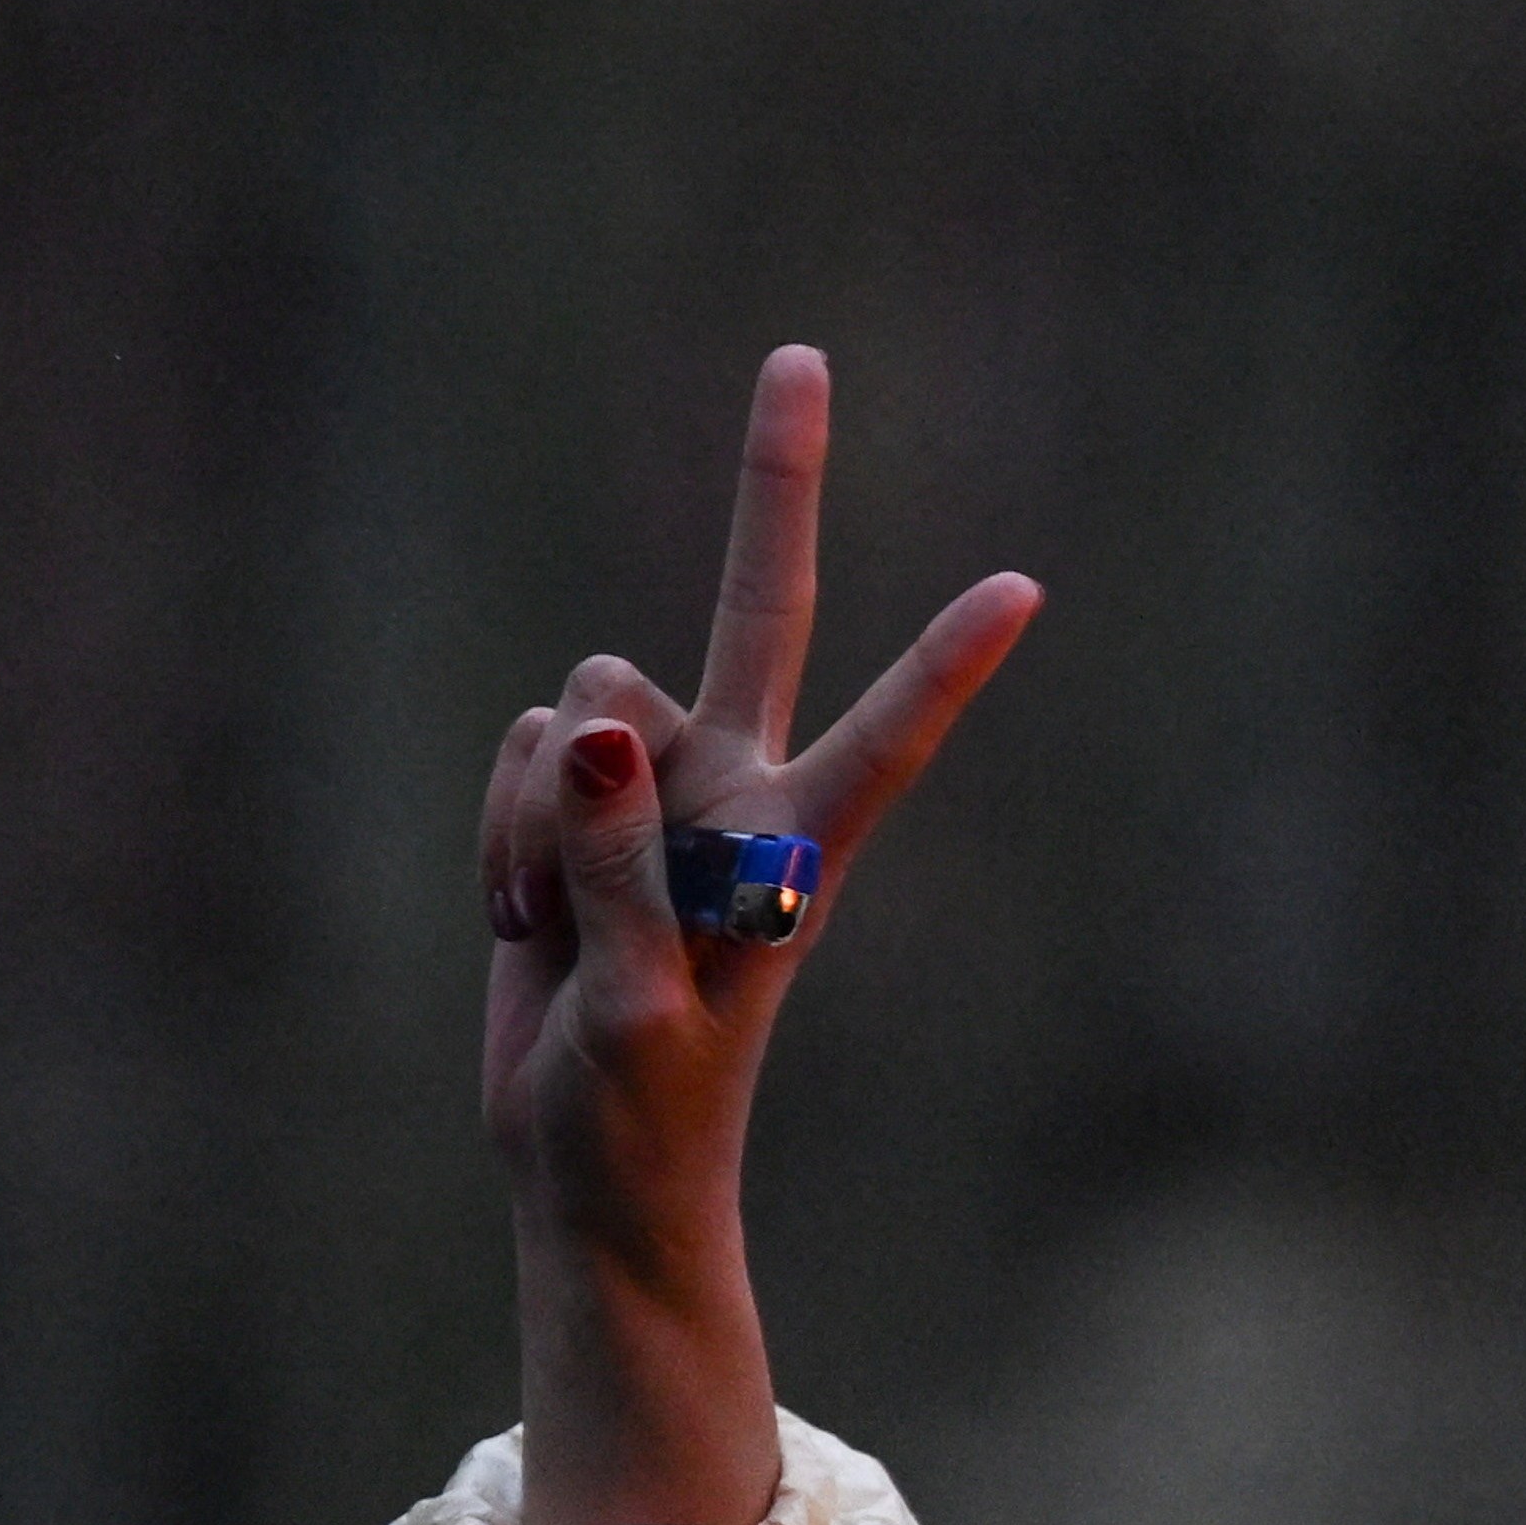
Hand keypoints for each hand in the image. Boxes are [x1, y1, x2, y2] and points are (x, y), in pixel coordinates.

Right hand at [481, 345, 1038, 1524]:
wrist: (587, 1168)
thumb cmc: (639, 1119)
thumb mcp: (633, 1012)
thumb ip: (614, 867)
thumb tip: (590, 723)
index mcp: (795, 858)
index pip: (885, 742)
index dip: (943, 666)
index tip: (1025, 591)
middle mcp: (738, 797)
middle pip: (760, 610)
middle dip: (773, 487)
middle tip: (802, 356)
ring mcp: (656, 794)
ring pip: (579, 704)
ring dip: (535, 810)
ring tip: (558, 931)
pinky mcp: (573, 809)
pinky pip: (518, 750)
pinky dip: (500, 830)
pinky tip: (525, 918)